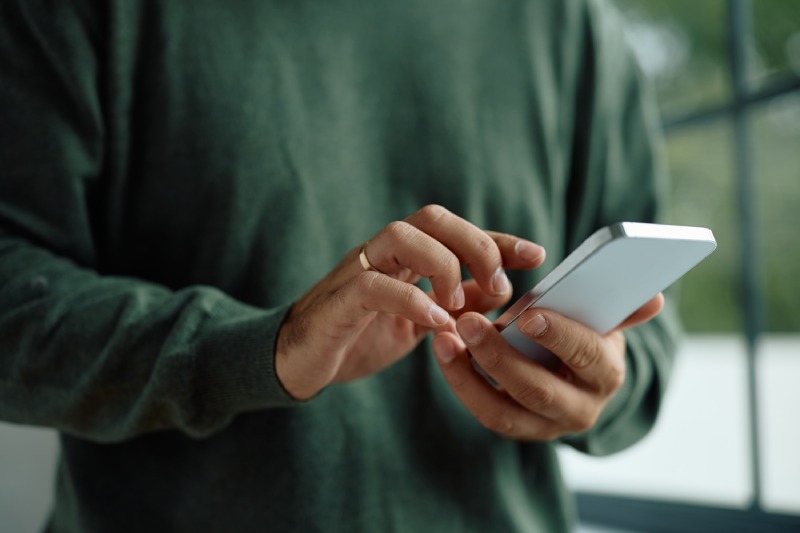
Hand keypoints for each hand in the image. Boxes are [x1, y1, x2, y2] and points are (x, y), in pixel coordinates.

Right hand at [275, 205, 545, 399]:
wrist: (298, 361)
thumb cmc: (359, 335)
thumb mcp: (418, 321)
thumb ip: (453, 302)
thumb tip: (498, 291)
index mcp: (402, 256)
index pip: (454, 230)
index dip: (497, 238)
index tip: (536, 254)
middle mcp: (380, 252)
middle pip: (430, 218)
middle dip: (474, 244)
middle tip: (497, 286)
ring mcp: (356, 271)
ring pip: (401, 235)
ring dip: (443, 266)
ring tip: (458, 306)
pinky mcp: (338, 301)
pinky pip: (374, 285)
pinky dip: (412, 301)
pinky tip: (437, 325)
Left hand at [431, 293, 663, 439]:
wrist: (574, 380)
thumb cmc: (584, 336)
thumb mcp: (605, 322)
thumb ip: (621, 309)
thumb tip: (653, 297)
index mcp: (606, 373)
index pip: (587, 356)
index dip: (560, 336)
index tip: (528, 315)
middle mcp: (580, 408)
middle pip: (537, 390)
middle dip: (499, 357)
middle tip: (468, 323)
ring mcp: (545, 425)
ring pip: (503, 411)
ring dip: (467, 374)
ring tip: (443, 338)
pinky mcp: (516, 428)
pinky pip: (484, 410)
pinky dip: (460, 381)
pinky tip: (442, 350)